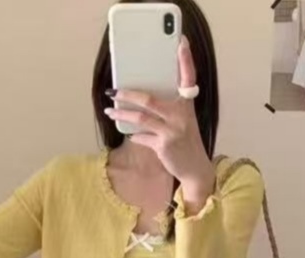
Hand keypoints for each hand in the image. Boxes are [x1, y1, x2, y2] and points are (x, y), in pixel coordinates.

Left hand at [104, 36, 214, 207]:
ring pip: (140, 118)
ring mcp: (172, 131)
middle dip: (127, 94)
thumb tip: (141, 99)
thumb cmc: (185, 142)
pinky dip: (134, 136)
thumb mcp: (183, 121)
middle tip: (113, 91)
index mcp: (187, 105)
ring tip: (109, 111)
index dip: (185, 60)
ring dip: (122, 114)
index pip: (188, 78)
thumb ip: (168, 108)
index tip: (181, 42)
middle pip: (149, 99)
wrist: (195, 169)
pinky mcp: (164, 146)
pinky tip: (130, 135)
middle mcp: (181, 115)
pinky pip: (142, 138)